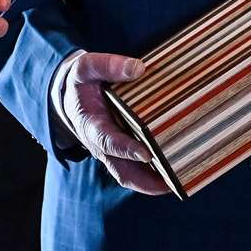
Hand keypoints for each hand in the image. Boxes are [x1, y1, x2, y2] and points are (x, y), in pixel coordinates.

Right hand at [59, 52, 168, 195]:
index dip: (126, 149)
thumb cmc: (81, 82)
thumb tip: (138, 68)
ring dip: (152, 184)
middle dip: (145, 181)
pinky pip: (136, 170)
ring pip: (130, 175)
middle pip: (122, 170)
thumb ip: (108, 66)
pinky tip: (174, 173)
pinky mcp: (120, 152)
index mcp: (91, 124)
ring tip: (179, 183)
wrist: (71, 96)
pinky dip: (152, 176)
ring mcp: (111, 152)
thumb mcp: (87, 67)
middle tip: (171, 184)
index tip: (146, 154)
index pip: (108, 141)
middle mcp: (100, 145)